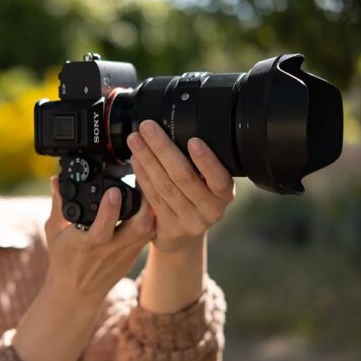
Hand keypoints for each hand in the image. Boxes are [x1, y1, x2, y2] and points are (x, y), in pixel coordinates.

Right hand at [43, 176, 155, 301]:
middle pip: (137, 228)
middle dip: (144, 203)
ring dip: (151, 208)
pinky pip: (149, 234)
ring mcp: (125, 254)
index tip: (113, 191)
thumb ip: (58, 204)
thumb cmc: (63, 259)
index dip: (109, 210)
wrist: (76, 293)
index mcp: (85, 244)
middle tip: (141, 179)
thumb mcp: (54, 231)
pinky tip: (149, 202)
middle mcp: (109, 250)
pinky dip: (152, 217)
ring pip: (148, 230)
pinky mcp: (134, 255)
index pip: (101, 229)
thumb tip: (56, 179)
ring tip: (147, 187)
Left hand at [127, 120, 234, 252]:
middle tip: (148, 127)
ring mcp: (190, 222)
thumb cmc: (195, 197)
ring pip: (165, 187)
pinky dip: (142, 176)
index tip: (194, 140)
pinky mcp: (170, 228)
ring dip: (147, 159)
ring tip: (135, 140)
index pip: (219, 179)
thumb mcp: (207, 182)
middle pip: (184, 177)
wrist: (184, 235)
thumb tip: (175, 125)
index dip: (207, 161)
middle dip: (163, 149)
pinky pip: (153, 198)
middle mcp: (211, 210)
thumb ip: (198, 163)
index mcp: (225, 194)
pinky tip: (135, 160)